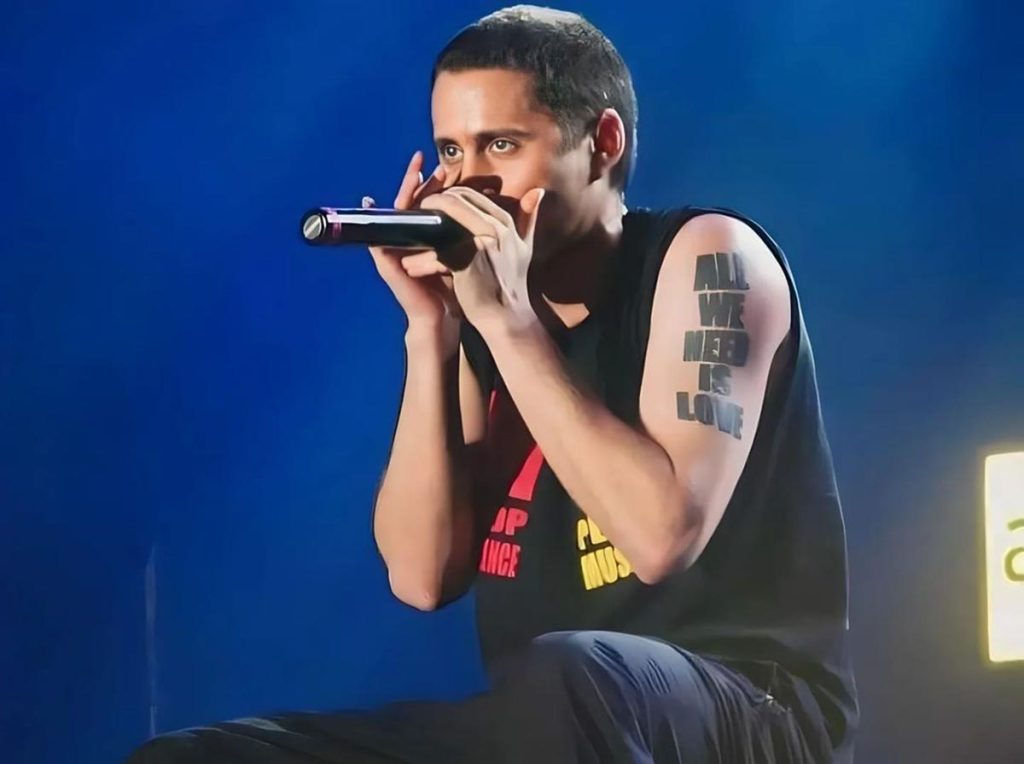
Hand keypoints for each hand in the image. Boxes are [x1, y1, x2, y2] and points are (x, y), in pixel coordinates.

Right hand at [364, 151, 460, 332]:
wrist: (443, 316)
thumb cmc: (456, 287)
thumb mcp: (464, 253)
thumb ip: (469, 231)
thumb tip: (488, 203)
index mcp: (427, 235)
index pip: (427, 203)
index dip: (434, 185)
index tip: (446, 167)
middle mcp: (408, 238)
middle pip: (409, 203)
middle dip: (417, 181)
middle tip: (426, 162)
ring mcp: (395, 248)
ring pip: (395, 213)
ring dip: (404, 193)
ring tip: (414, 175)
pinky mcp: (386, 261)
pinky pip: (377, 235)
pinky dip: (375, 220)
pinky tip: (371, 203)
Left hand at [418, 185, 545, 331]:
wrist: (506, 316)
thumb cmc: (510, 282)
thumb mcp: (523, 247)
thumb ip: (529, 217)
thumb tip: (537, 191)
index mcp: (504, 221)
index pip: (468, 194)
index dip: (444, 198)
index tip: (429, 210)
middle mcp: (495, 227)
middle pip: (452, 202)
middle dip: (428, 209)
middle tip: (412, 222)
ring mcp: (481, 243)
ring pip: (440, 224)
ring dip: (419, 233)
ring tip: (406, 246)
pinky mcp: (466, 262)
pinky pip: (436, 254)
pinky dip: (421, 261)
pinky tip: (411, 268)